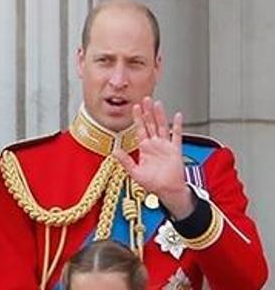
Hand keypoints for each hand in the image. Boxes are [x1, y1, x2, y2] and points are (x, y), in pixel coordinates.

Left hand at [113, 97, 193, 218]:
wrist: (167, 190)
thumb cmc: (152, 183)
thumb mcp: (134, 172)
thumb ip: (125, 161)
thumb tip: (114, 151)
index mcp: (144, 148)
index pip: (140, 129)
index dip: (137, 118)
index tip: (135, 107)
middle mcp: (155, 145)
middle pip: (151, 124)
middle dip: (147, 112)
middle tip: (145, 99)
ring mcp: (165, 146)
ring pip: (162, 126)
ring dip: (159, 115)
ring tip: (157, 103)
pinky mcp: (175, 150)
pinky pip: (176, 135)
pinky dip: (177, 126)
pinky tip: (177, 116)